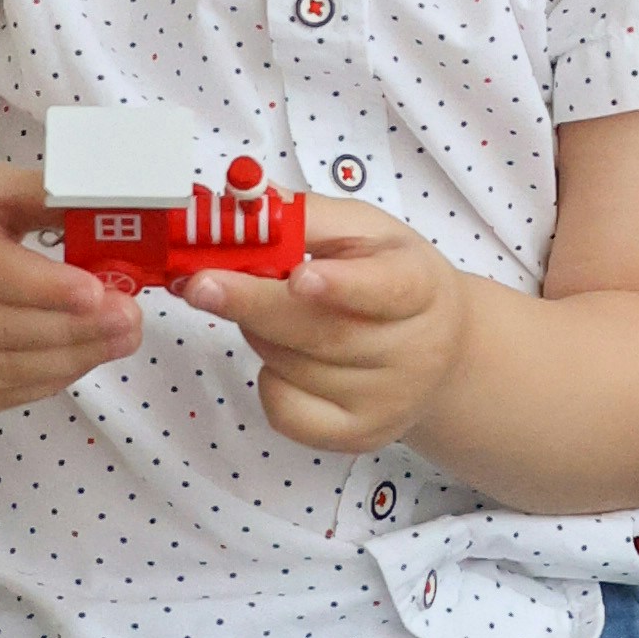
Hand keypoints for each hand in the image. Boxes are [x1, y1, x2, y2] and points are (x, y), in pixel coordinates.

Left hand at [182, 198, 469, 455]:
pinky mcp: (358, 436)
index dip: (341, 285)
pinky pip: (285, 410)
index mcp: (420, 286)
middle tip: (199, 283)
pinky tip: (286, 358)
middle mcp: (414, 351)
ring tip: (271, 311)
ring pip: (292, 366)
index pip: (385, 289)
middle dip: (252, 304)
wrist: (440, 350)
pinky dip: (269, 379)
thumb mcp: (365, 232)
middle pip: (322, 333)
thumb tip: (241, 200)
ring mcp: (386, 401)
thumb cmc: (391, 277)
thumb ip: (305, 216)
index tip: (298, 277)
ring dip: (258, 332)